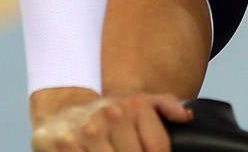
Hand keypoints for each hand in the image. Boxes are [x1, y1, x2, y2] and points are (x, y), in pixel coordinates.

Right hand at [31, 91, 193, 151]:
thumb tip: (187, 117)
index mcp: (134, 105)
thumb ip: (165, 106)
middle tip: (126, 150)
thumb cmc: (106, 112)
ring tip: (113, 151)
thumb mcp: (137, 101)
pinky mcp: (64, 145)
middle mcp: (111, 115)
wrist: (60, 112)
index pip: (158, 148)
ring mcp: (87, 131)